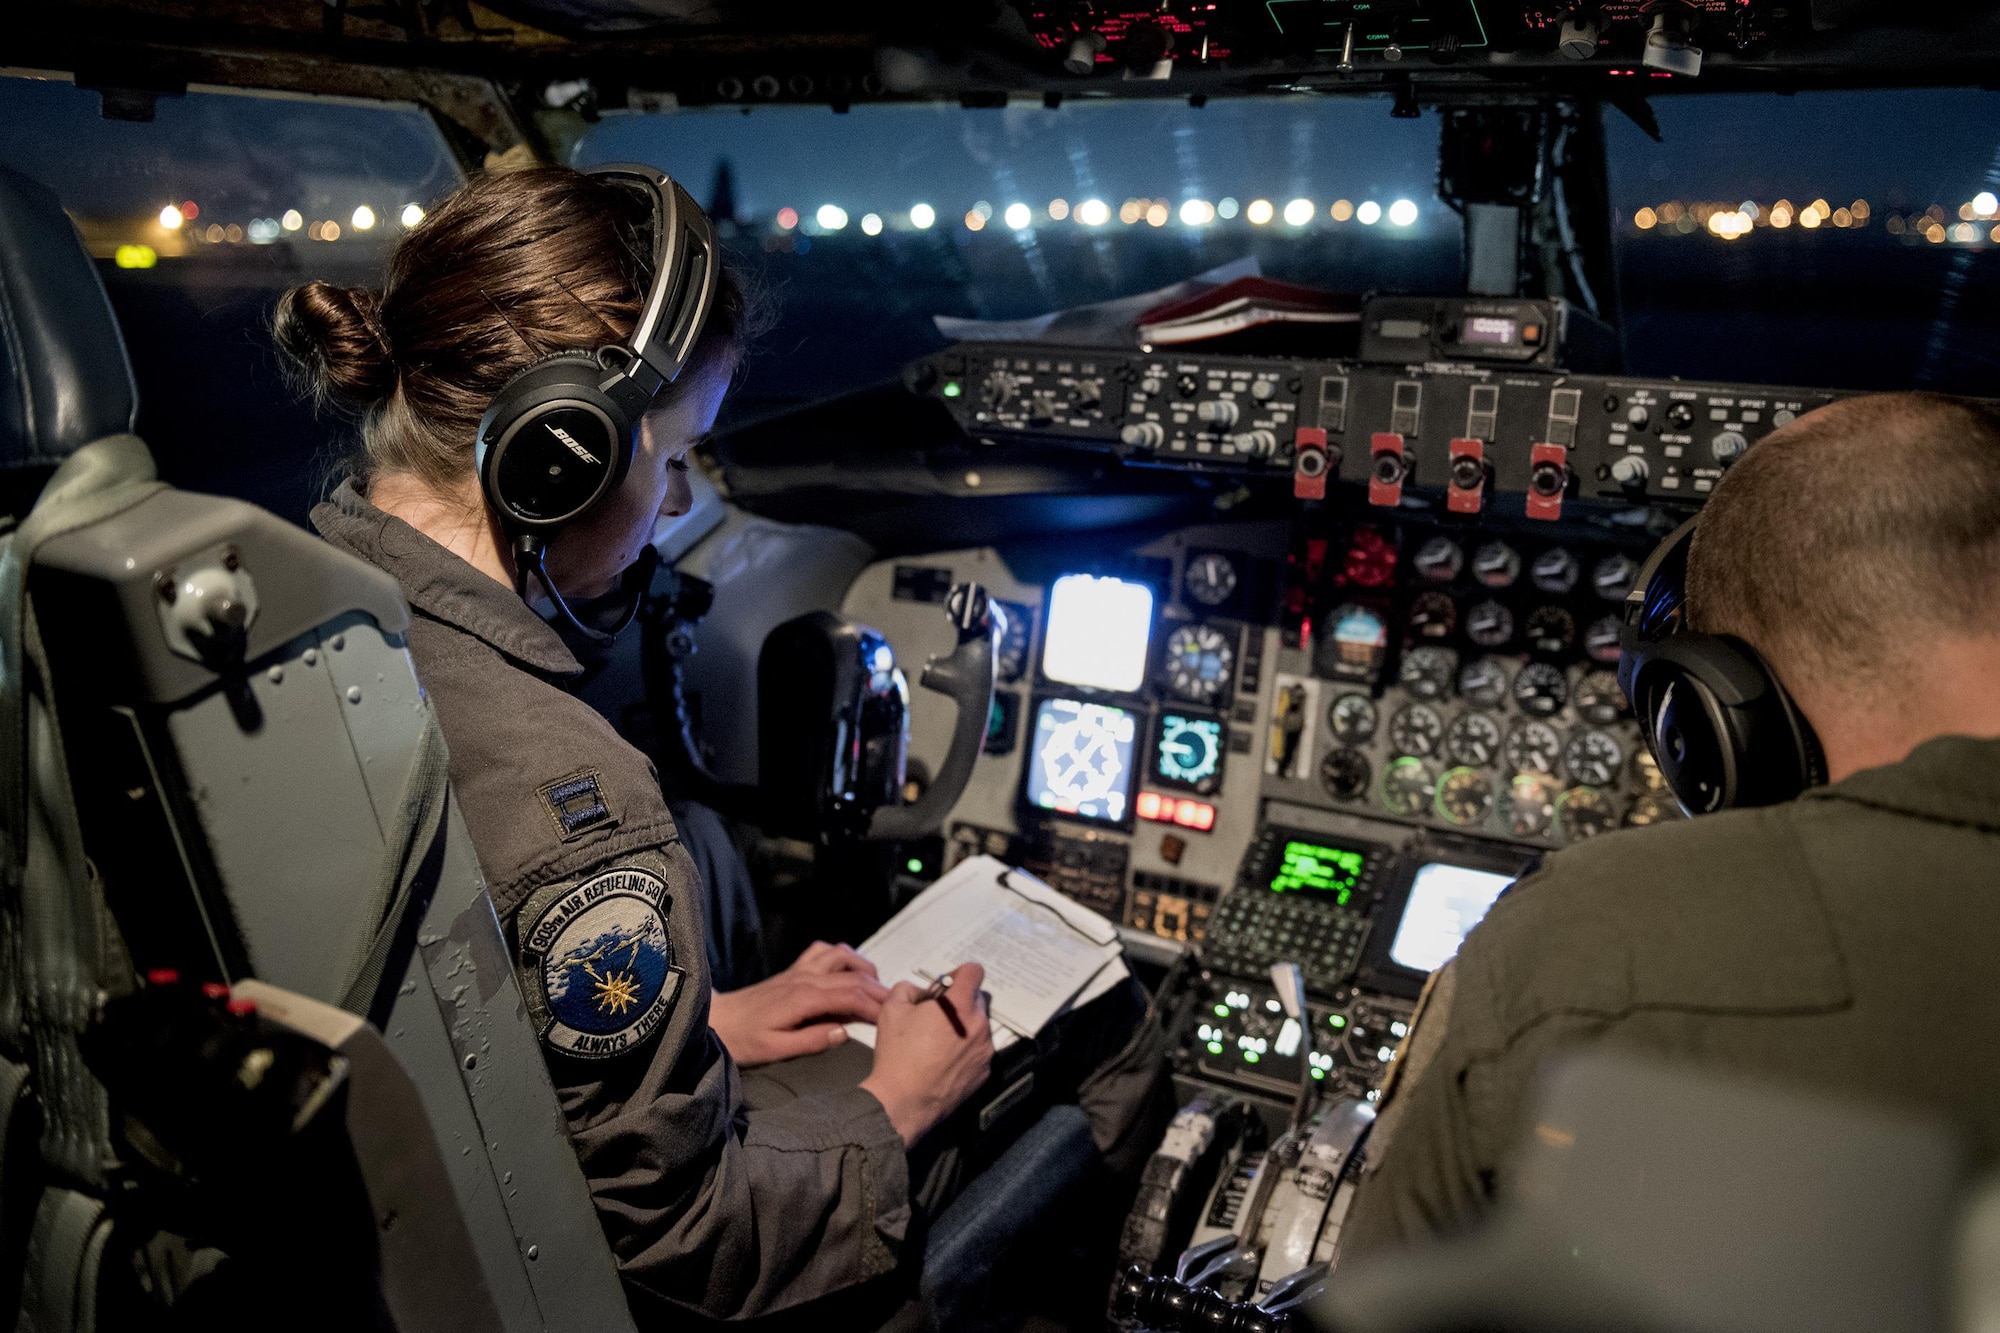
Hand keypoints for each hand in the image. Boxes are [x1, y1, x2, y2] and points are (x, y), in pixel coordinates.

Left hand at [709, 941, 889, 1066]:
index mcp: (804, 999)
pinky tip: (848, 971)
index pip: (851, 996)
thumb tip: (844, 1033)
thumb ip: (812, 1041)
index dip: (875, 1006)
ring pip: (842, 956)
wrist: (718, 1020)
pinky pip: (823, 951)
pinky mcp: (794, 970)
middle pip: (853, 976)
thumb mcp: (776, 1049)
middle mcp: (805, 978)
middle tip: (898, 1005)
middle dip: (879, 989)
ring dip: (864, 968)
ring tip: (877, 987)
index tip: (892, 1018)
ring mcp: (799, 971)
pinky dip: (842, 956)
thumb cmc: (744, 1039)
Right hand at [860, 962, 994, 1147]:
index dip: (958, 974)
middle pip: (977, 1000)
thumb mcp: (892, 1009)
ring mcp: (985, 1051)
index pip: (974, 971)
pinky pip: (979, 1052)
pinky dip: (966, 1051)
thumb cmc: (897, 1055)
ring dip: (964, 1027)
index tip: (945, 987)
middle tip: (936, 1017)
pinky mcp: (985, 1073)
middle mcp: (979, 1025)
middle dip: (960, 1003)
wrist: (903, 1102)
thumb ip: (909, 989)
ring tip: (938, 1043)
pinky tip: (944, 1062)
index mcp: (959, 1005)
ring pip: (979, 1027)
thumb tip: (922, 994)